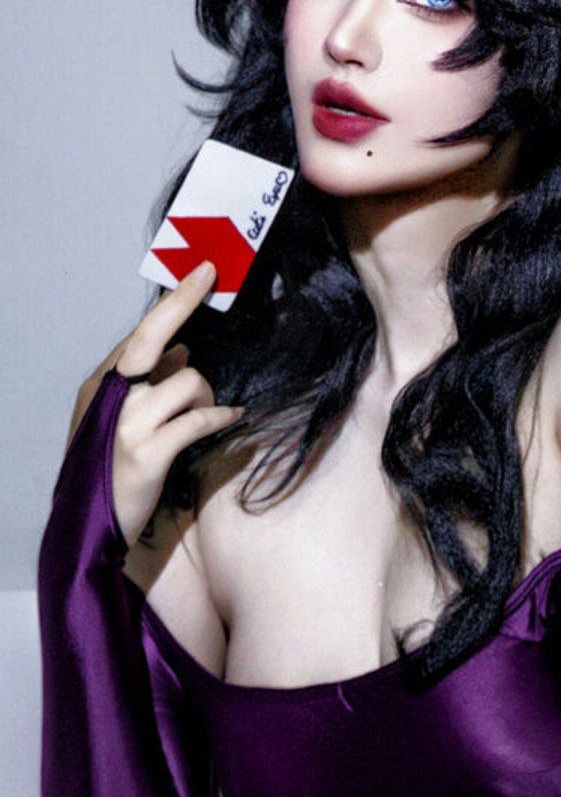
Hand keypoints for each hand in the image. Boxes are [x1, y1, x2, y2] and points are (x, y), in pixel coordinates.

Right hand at [68, 262, 244, 548]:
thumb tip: (181, 349)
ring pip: (187, 380)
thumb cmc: (113, 468)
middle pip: (152, 339)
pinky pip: (199, 420)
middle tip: (210, 274)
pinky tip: (232, 418)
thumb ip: (149, 384)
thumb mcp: (123, 420)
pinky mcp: (148, 452)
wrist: (92, 524)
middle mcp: (109, 396)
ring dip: (207, 394)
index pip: (139, 334)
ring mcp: (127, 423)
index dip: (172, 302)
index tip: (200, 272)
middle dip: (182, 303)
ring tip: (207, 412)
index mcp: (102, 385)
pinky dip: (221, 416)